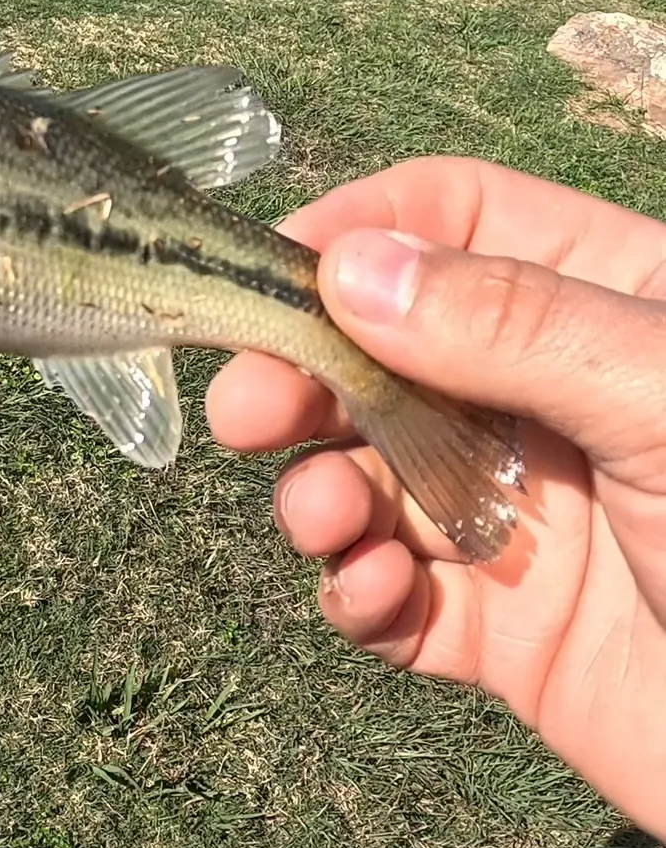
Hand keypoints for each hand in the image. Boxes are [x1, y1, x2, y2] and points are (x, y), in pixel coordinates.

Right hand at [206, 156, 665, 837]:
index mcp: (603, 305)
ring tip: (323, 522)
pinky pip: (390, 594)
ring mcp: (515, 513)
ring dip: (319, 491)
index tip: (263, 275)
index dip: (356, 232)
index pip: (453, 220)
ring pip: (366, 473)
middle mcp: (544, 398)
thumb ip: (521, 328)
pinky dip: (356, 593)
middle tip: (244, 414)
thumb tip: (351, 268)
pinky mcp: (496, 627)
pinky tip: (371, 597)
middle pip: (379, 349)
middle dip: (302, 376)